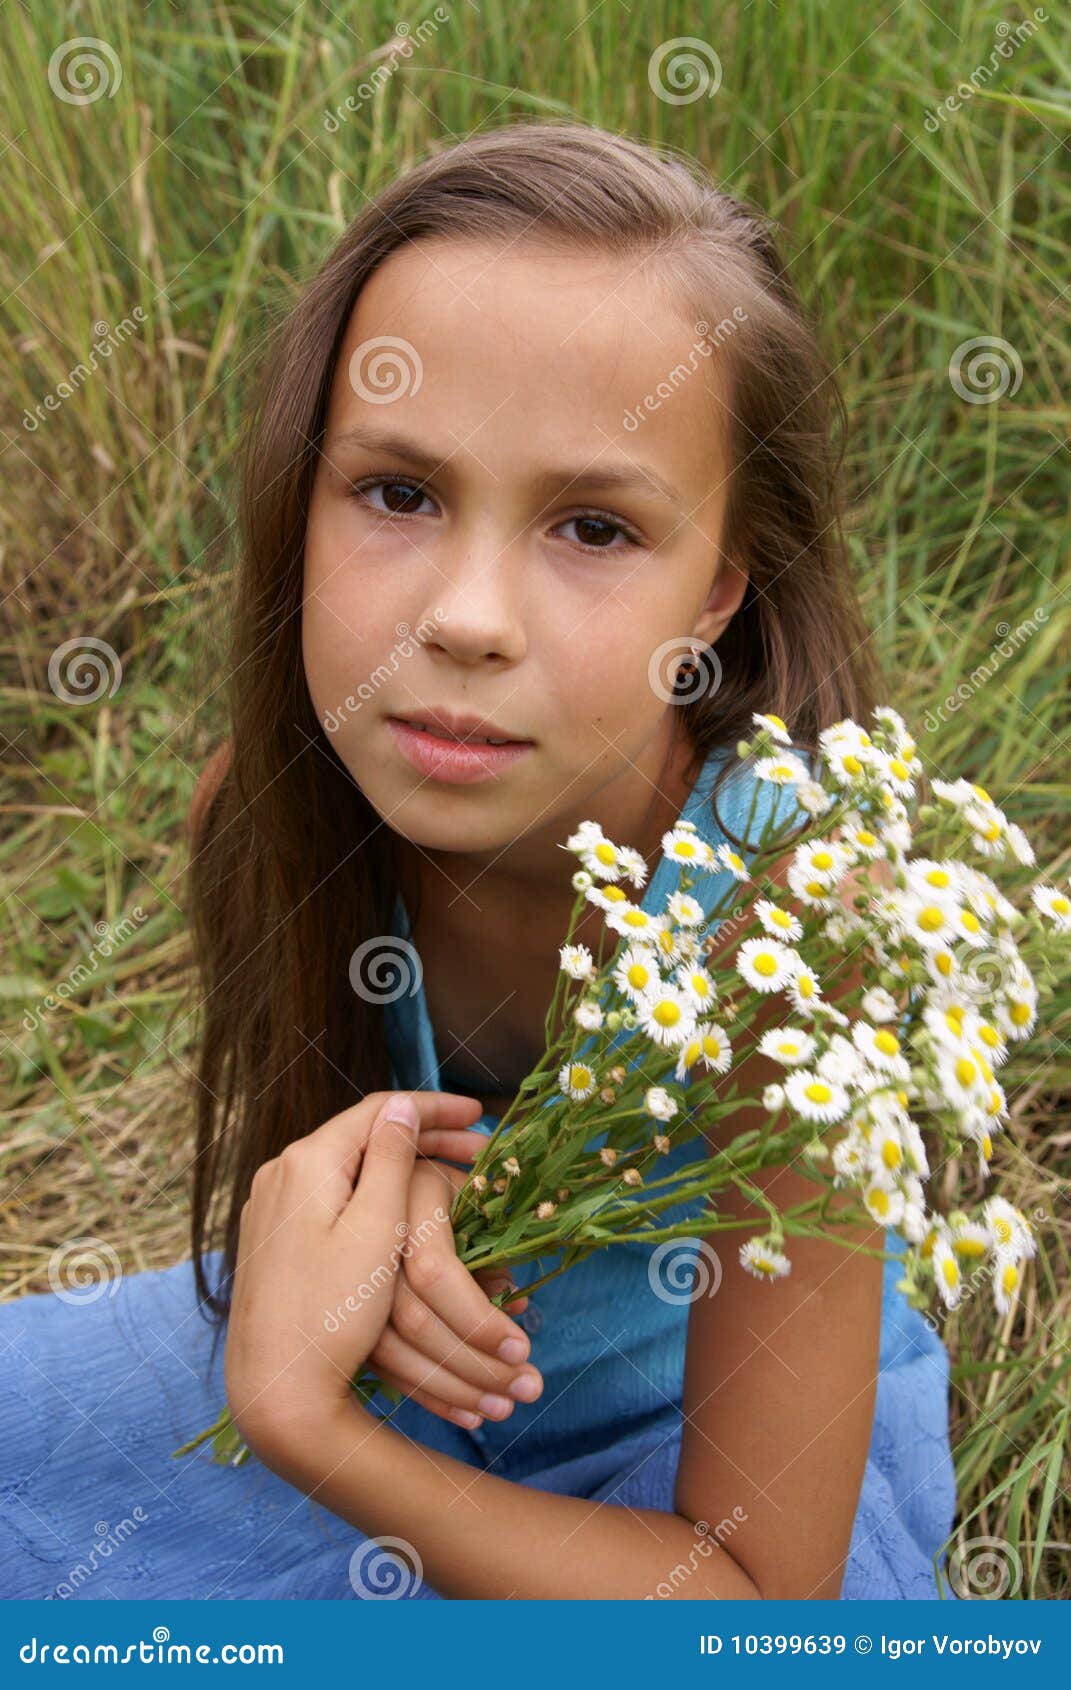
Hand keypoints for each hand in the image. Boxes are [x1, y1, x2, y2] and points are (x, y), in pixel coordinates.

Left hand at [223, 1089, 483, 1463]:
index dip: (433, 1109)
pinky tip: (408, 1212)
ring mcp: (274, 1210)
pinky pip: (333, 1199)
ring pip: (351, 1170)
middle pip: (365, 1139)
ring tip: (455, 1177)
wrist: (274, 1390)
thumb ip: (390, 1160)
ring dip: (403, 1168)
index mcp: (307, 1163)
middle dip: (425, 1139)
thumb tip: (401, 1105)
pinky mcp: (275, 1241)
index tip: (479, 1115)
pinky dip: (375, 1195)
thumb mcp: (375, 1230)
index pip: (379, 1112)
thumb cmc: (331, 1312)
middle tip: (481, 1149)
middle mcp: (282, 1175)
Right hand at [367, 1151, 543, 1430]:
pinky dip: (427, 1392)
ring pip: (393, 1349)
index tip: (522, 1348)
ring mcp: (345, 1280)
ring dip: (453, 1388)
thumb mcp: (473, 1199)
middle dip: (474, 1364)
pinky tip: (466, 1413)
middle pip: (413, 1319)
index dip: (476, 1316)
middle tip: (528, 1391)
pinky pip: (383, 1363)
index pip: (434, 1271)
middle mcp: (367, 1241)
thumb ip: (491, 1249)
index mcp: (404, 1196)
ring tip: (503, 1410)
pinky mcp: (344, 1313)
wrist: (386, 1177)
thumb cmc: (448, 1186)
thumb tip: (514, 1306)